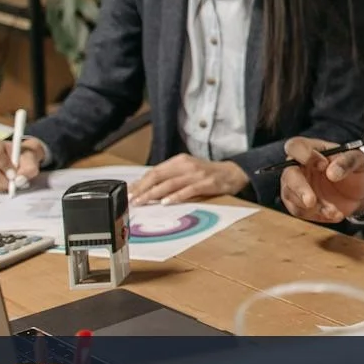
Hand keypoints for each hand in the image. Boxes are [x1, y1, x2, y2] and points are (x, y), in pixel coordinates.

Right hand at [0, 138, 42, 191]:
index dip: (5, 165)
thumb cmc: (24, 155)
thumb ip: (29, 168)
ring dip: (2, 183)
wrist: (20, 159)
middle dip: (4, 180)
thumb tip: (19, 180)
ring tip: (11, 180)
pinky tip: (4, 181)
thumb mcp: (32, 158)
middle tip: (14, 182)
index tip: (14, 174)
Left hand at [131, 153, 248, 204]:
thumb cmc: (207, 174)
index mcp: (179, 160)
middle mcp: (186, 165)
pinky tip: (166, 202)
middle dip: (143, 189)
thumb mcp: (187, 170)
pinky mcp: (206, 183)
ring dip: (154, 194)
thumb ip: (169, 177)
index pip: (155, 171)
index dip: (141, 182)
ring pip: (170, 184)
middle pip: (159, 176)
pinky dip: (176, 196)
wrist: (233, 173)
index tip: (129, 192)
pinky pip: (188, 190)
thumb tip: (146, 187)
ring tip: (142, 202)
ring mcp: (197, 174)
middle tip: (132, 199)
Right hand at [279, 137, 363, 224]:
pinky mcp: (299, 203)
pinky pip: (299, 211)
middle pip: (288, 174)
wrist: (360, 193)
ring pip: (291, 196)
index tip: (323, 165)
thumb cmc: (355, 171)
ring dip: (312, 207)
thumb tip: (331, 172)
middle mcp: (299, 166)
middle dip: (300, 188)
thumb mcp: (359, 161)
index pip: (295, 146)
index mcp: (312, 149)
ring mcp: (296, 186)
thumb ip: (347, 161)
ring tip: (334, 211)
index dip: (304, 155)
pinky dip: (316, 215)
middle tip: (312, 201)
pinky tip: (333, 214)